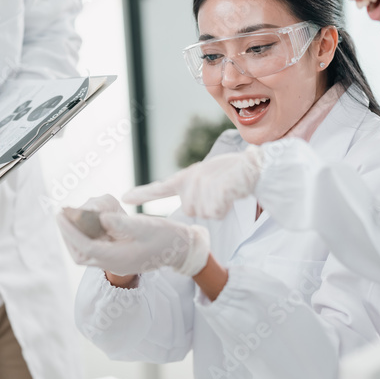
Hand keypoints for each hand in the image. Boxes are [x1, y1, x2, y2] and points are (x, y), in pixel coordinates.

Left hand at [57, 209, 209, 277]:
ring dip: (76, 236)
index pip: (85, 247)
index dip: (70, 231)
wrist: (180, 249)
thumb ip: (122, 223)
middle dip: (68, 235)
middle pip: (80, 254)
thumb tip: (100, 218)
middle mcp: (113, 263)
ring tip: (73, 216)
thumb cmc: (165, 237)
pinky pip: (95, 248)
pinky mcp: (117, 256)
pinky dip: (87, 236)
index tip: (59, 214)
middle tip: (62, 215)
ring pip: (85, 253)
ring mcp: (115, 262)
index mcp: (118, 259)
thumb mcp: (145, 226)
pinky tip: (89, 221)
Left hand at [122, 147, 262, 218]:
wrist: (255, 166)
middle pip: (191, 211)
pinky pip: (216, 212)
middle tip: (219, 192)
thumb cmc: (233, 174)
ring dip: (218, 207)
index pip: (161, 188)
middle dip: (206, 207)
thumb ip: (194, 192)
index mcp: (187, 177)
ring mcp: (203, 183)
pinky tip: (232, 193)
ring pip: (205, 213)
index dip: (143, 193)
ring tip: (227, 190)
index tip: (125, 197)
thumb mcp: (207, 179)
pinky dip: (226, 206)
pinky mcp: (216, 189)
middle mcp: (191, 179)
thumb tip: (190, 208)